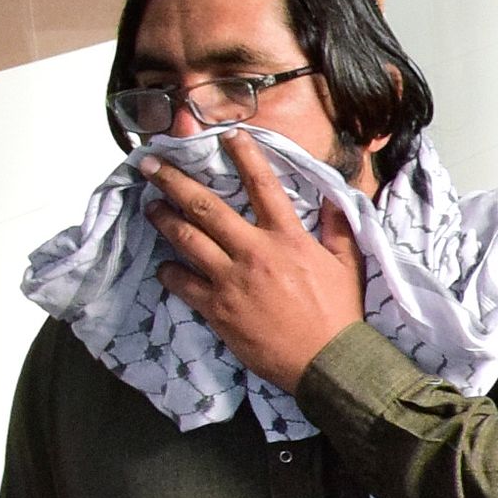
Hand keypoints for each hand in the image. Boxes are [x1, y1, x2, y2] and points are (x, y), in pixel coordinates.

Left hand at [145, 135, 368, 393]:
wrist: (328, 362)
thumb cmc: (340, 314)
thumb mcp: (348, 267)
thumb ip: (337, 230)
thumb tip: (332, 202)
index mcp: (287, 239)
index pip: (263, 186)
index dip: (244, 156)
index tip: (227, 136)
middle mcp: (254, 252)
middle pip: (205, 207)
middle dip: (173, 181)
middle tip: (150, 166)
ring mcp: (231, 280)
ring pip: (185, 239)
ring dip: (163, 219)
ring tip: (151, 207)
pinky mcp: (217, 308)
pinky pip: (181, 282)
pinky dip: (169, 271)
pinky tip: (164, 266)